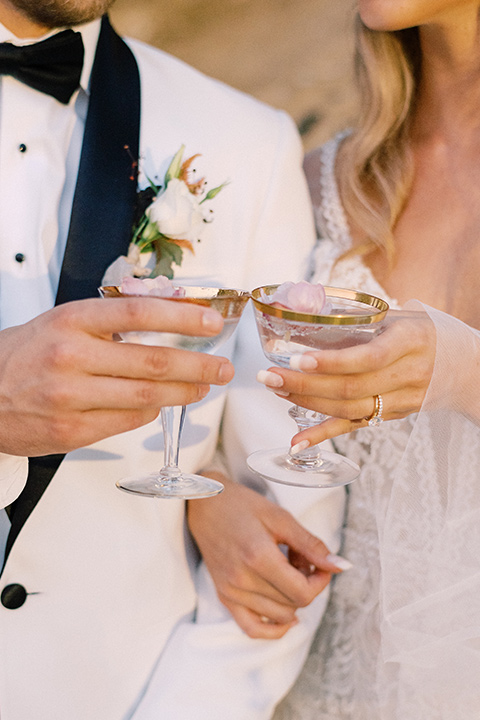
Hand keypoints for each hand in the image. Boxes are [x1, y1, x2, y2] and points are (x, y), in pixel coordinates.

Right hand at [0, 296, 233, 455]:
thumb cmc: (27, 354)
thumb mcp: (64, 322)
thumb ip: (112, 321)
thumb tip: (171, 314)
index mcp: (72, 321)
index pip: (140, 313)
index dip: (182, 317)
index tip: (211, 322)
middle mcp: (72, 357)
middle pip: (154, 361)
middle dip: (199, 365)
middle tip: (224, 367)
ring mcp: (70, 398)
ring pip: (146, 396)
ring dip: (184, 392)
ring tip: (204, 386)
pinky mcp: (71, 431)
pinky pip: (128, 422)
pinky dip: (151, 412)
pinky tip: (163, 404)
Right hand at [187, 475, 342, 638]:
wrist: (205, 504)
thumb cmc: (242, 505)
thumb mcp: (280, 517)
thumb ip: (311, 545)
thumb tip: (340, 566)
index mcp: (258, 557)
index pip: (302, 593)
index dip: (321, 581)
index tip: (321, 563)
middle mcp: (242, 580)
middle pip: (293, 604)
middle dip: (307, 585)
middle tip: (301, 559)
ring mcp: (231, 591)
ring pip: (279, 616)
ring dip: (292, 598)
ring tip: (286, 571)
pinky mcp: (224, 596)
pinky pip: (252, 629)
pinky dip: (273, 627)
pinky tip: (285, 613)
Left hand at [256, 310, 434, 447]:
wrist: (467, 368)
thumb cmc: (427, 333)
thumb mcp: (402, 316)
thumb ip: (363, 317)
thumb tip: (304, 304)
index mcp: (410, 342)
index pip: (368, 357)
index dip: (332, 362)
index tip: (299, 359)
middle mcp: (407, 375)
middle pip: (350, 388)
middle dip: (304, 384)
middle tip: (269, 376)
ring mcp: (400, 401)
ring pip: (349, 409)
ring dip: (307, 403)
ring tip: (276, 390)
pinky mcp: (391, 417)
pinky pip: (354, 428)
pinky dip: (323, 436)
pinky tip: (296, 443)